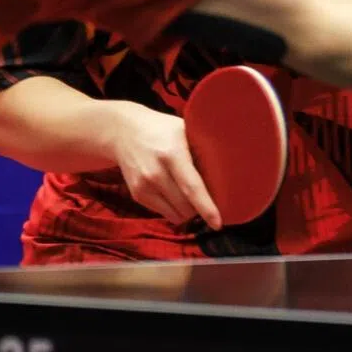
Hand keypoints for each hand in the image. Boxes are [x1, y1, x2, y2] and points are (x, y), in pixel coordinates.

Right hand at [106, 102, 222, 228]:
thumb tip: (229, 172)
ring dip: (188, 211)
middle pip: (186, 207)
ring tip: (189, 193)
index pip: (192, 187)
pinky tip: (174, 191)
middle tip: (209, 197)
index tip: (218, 223)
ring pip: (176, 215)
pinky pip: (164, 213)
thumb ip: (202, 150)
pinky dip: (174, 208)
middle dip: (200, 208)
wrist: (123, 131)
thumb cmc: (161, 129)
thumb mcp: (184, 130)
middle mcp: (155, 173)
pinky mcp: (137, 195)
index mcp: (172, 154)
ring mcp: (144, 186)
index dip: (207, 207)